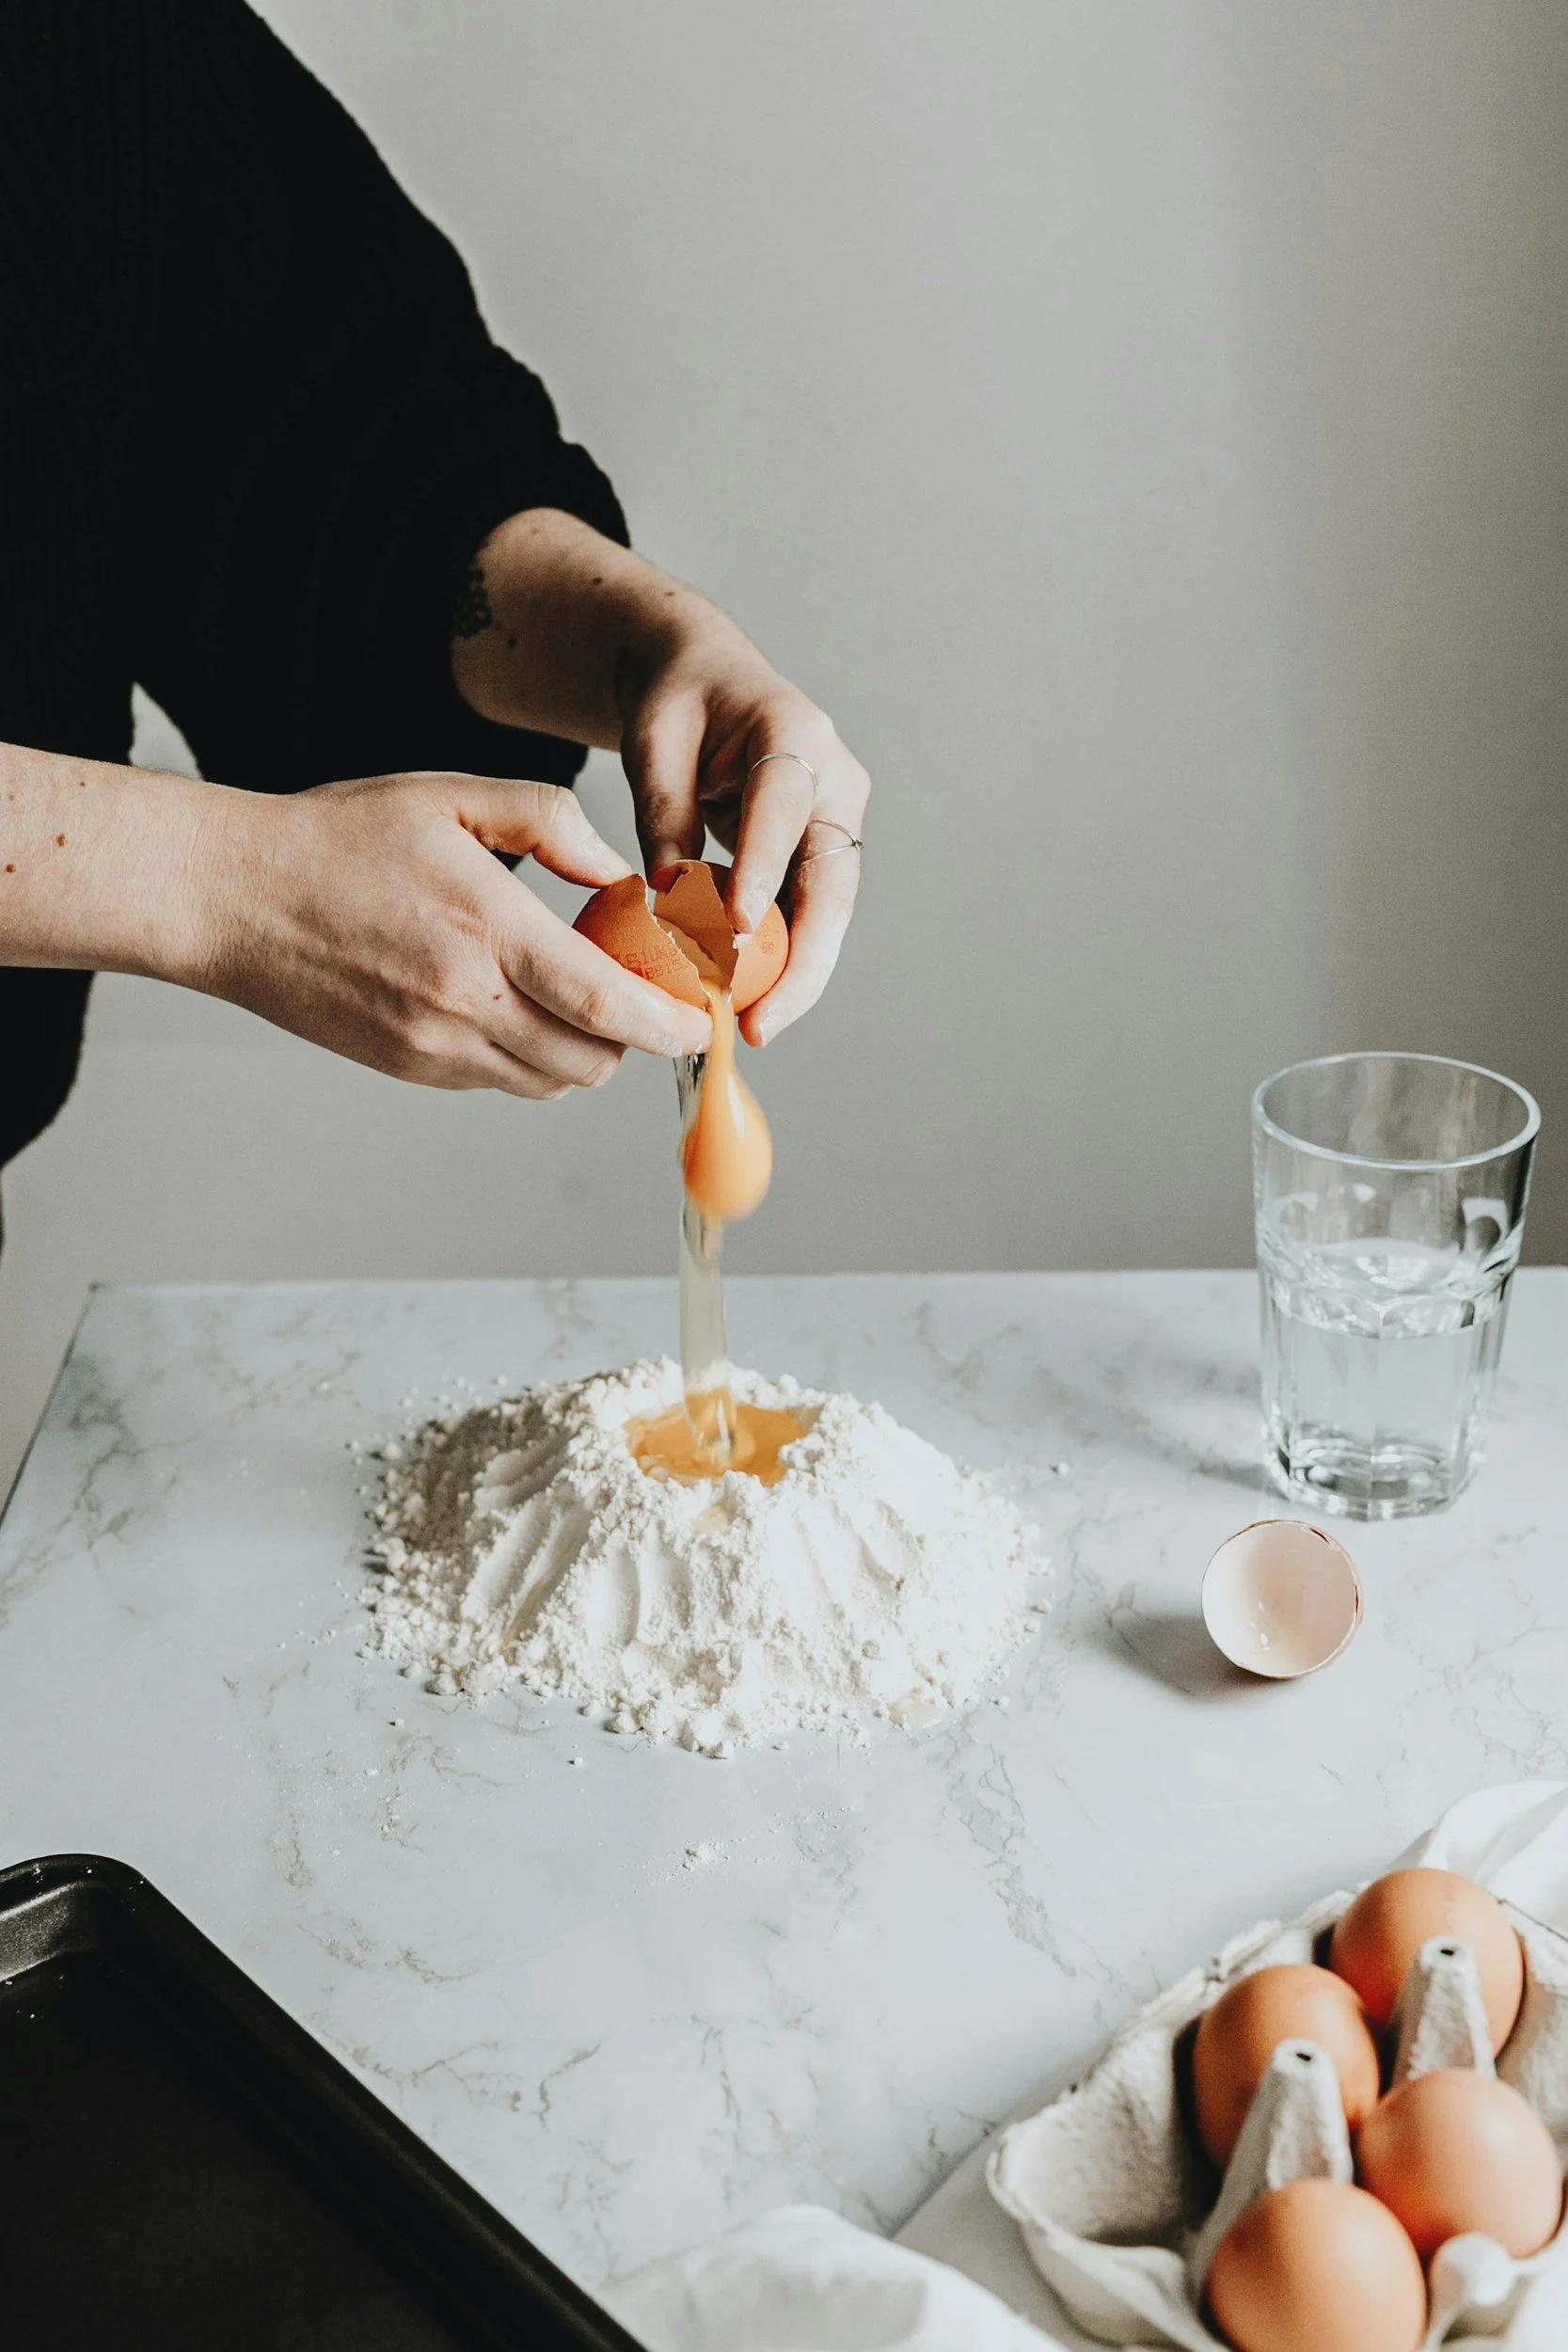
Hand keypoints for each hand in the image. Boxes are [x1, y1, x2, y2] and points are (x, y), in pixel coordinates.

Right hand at [192, 771, 710, 1097]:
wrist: (232, 899)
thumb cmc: (339, 836)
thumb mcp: (450, 798)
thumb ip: (550, 823)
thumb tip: (620, 875)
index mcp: (487, 931)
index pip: (608, 1005)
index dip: (671, 1024)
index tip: (704, 1019)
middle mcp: (465, 1003)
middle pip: (593, 1060)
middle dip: (635, 1037)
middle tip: (645, 995)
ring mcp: (434, 1047)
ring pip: (551, 1082)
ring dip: (586, 1052)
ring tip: (583, 998)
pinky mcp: (410, 1068)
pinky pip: (501, 1083)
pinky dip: (531, 1058)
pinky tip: (520, 1006)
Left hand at [618, 609, 870, 1046]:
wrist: (708, 680)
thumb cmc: (678, 702)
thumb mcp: (654, 744)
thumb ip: (665, 816)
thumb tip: (671, 906)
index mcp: (794, 731)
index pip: (784, 807)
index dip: (762, 870)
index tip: (734, 931)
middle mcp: (834, 779)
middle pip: (832, 881)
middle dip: (802, 960)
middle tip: (760, 1021)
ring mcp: (835, 820)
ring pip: (829, 910)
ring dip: (797, 974)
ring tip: (754, 1028)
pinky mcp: (821, 853)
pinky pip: (809, 913)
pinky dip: (783, 959)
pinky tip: (752, 1004)